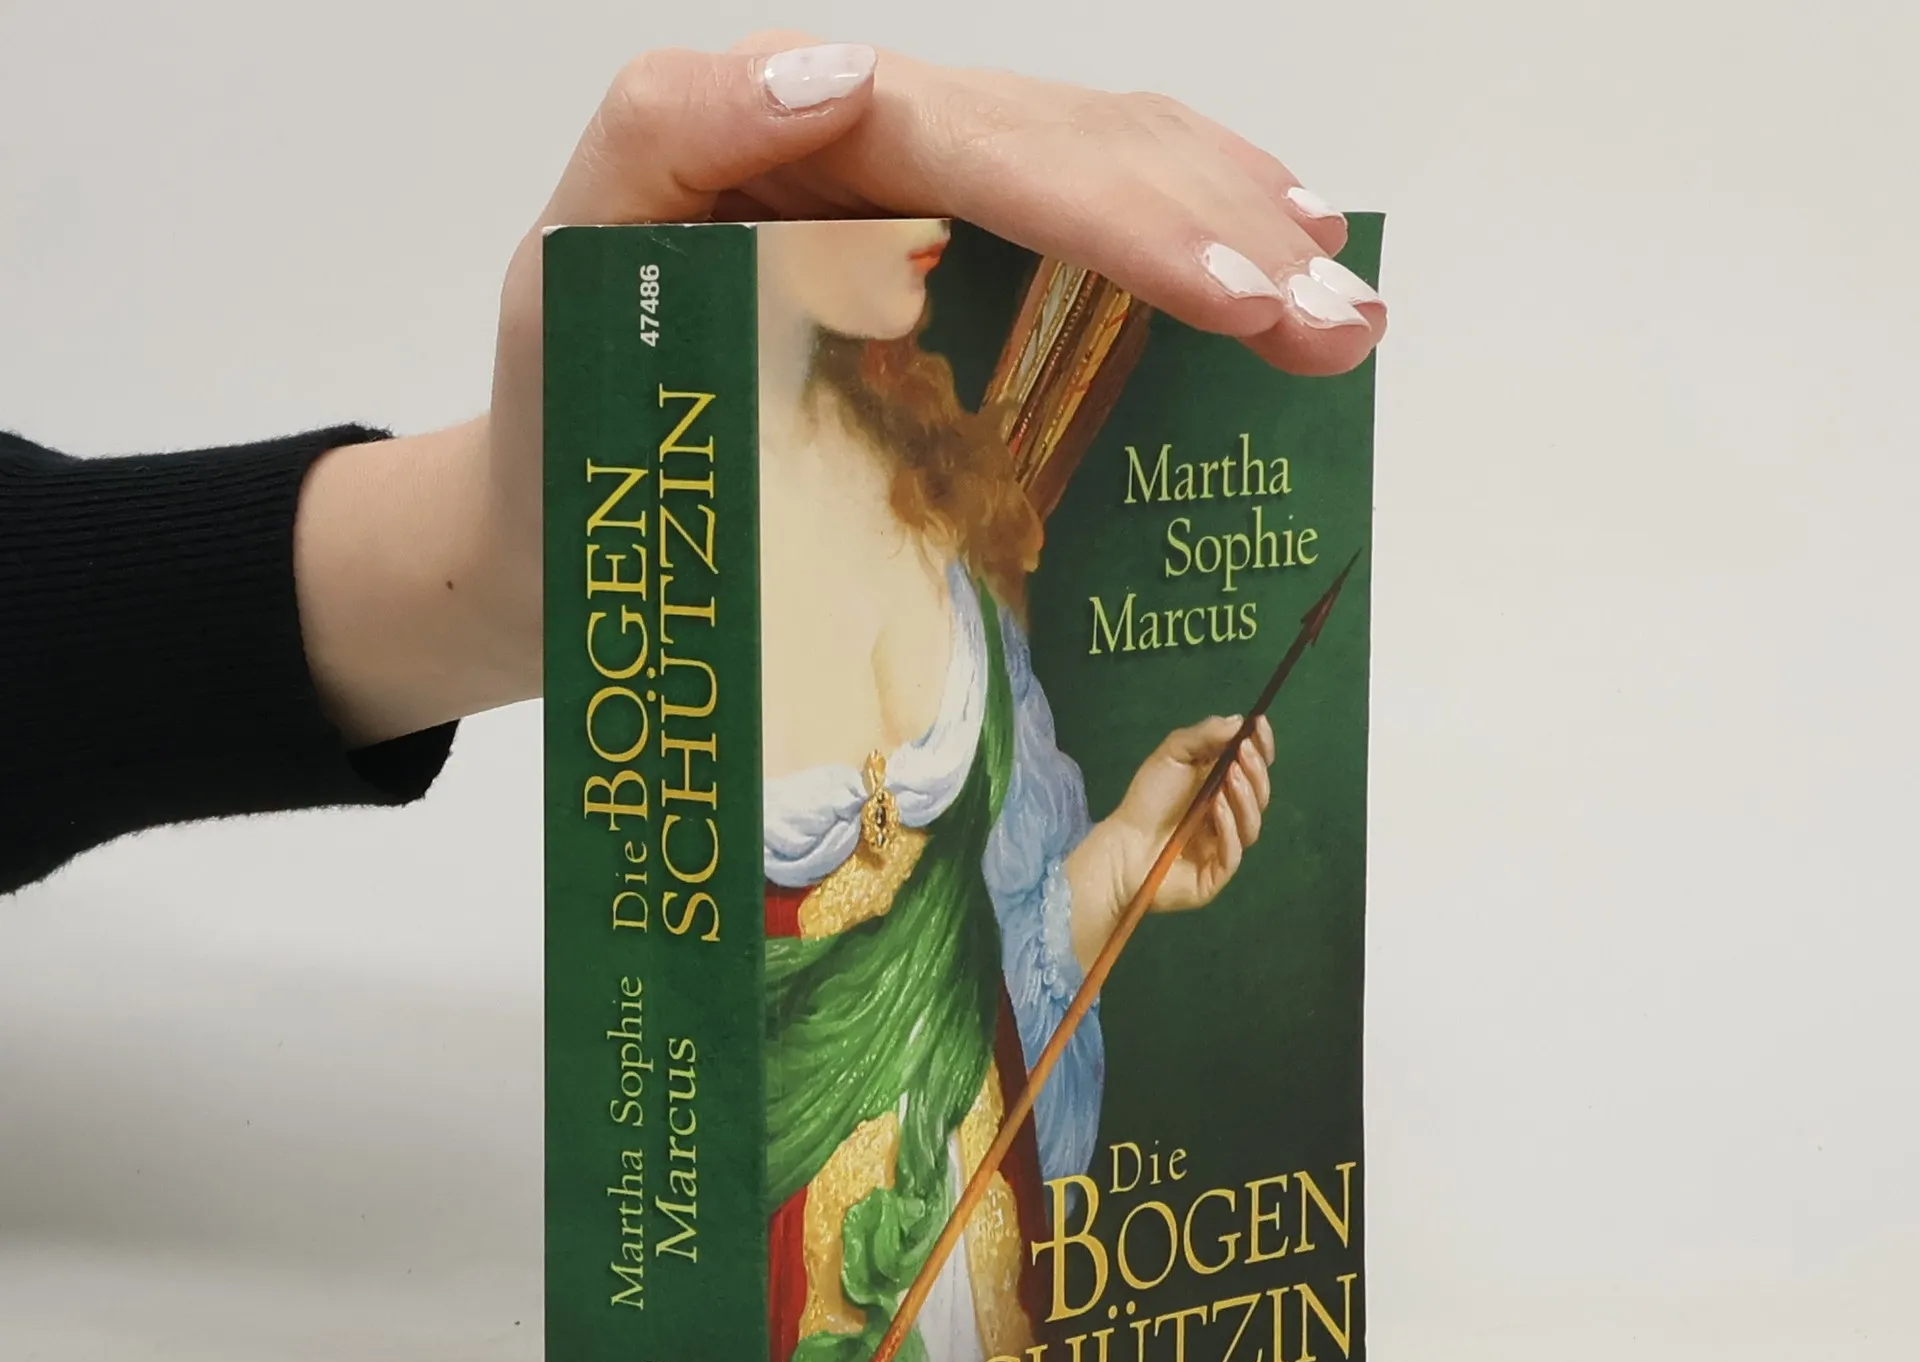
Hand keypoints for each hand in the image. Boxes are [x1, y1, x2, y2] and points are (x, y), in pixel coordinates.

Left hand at [295, 38, 1385, 746]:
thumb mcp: (572, 265)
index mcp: (802, 140)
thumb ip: (669, 134)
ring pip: (1108, 175)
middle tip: (1339, 327)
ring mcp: (922, 210)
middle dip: (1220, 236)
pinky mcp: (948, 281)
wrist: (559, 523)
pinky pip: (1084, 234)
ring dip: (1237, 236)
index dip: (1123, 215)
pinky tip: (1270, 265)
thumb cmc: (565, 409)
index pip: (991, 149)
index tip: (1232, 296)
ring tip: (1342, 306)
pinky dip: (1185, 241)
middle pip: (1079, 153)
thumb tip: (839, 74)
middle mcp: (879, 150)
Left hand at [1066, 715, 1275, 967]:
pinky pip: (1233, 853)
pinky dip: (1229, 828)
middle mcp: (1231, 817)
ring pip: (1251, 825)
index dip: (1262, 747)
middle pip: (1259, 796)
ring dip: (1245, 798)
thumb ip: (1203, 736)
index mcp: (1224, 787)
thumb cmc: (1147, 800)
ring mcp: (1226, 847)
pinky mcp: (1217, 874)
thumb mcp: (1171, 756)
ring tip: (1231, 777)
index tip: (1260, 725)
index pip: (1254, 768)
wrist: (1120, 846)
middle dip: (1256, 772)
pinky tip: (1217, 808)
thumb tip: (1238, 720)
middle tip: (1244, 753)